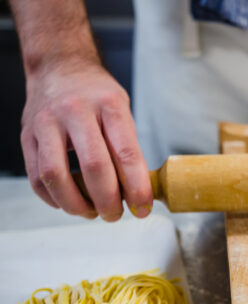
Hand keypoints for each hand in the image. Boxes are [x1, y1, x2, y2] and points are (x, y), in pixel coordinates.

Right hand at [20, 58, 152, 220]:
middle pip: (93, 167)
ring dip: (77, 204)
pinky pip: (36, 176)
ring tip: (92, 212)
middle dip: (108, 201)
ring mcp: (47, 123)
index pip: (125, 153)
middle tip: (117, 215)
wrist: (59, 67)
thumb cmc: (97, 94)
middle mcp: (76, 111)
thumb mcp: (122, 109)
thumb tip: (137, 191)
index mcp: (108, 105)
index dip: (137, 186)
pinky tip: (68, 203)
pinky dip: (53, 198)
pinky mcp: (27, 135)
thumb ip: (127, 147)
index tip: (143, 207)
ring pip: (56, 175)